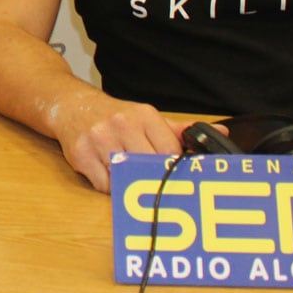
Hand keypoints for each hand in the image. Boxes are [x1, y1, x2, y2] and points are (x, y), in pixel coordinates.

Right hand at [49, 95, 184, 192]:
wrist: (71, 106)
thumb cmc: (114, 116)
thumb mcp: (146, 117)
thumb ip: (180, 131)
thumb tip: (221, 134)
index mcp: (144, 115)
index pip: (170, 151)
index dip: (172, 168)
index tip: (171, 175)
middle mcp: (122, 124)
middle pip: (150, 166)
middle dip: (152, 179)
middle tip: (153, 183)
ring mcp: (99, 139)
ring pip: (127, 178)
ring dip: (130, 183)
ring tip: (128, 175)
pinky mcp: (81, 154)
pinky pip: (105, 185)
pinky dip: (110, 186)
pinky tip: (108, 173)